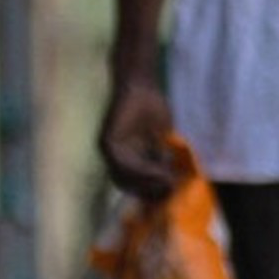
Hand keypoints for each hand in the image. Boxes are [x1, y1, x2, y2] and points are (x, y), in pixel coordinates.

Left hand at [102, 76, 179, 198]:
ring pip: (124, 177)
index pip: (134, 184)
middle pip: (127, 185)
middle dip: (149, 191)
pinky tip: (157, 170)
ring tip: (167, 181)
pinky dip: (139, 170)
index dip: (150, 191)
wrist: (141, 85)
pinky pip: (121, 163)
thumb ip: (162, 157)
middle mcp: (113, 156)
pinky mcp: (107, 141)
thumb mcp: (161, 138)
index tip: (170, 193)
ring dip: (147, 182)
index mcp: (125, 157)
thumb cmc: (152, 108)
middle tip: (170, 190)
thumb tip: (172, 181)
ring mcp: (108, 150)